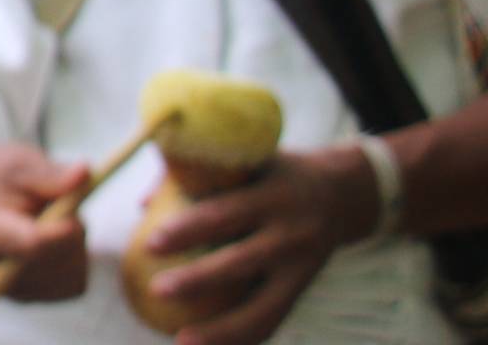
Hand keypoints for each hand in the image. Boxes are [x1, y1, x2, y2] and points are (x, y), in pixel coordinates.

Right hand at [0, 135, 92, 300]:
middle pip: (56, 266)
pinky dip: (76, 263)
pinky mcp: (25, 296)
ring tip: (57, 223)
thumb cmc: (0, 175)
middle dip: (72, 238)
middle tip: (66, 209)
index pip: (32, 246)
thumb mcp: (22, 164)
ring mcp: (7, 289)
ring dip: (76, 250)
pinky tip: (57, 243)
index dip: (63, 234)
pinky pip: (72, 287)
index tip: (76, 216)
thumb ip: (52, 174)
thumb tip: (84, 173)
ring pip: (70, 279)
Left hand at [138, 146, 375, 344]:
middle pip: (243, 263)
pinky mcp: (303, 290)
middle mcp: (292, 232)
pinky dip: (242, 339)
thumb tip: (143, 204)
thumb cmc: (271, 173)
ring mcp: (303, 267)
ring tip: (179, 342)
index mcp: (273, 195)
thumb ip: (198, 176)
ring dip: (222, 332)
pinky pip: (272, 321)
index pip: (227, 214)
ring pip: (263, 309)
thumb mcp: (247, 161)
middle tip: (156, 290)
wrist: (343, 193)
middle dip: (199, 280)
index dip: (189, 230)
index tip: (151, 244)